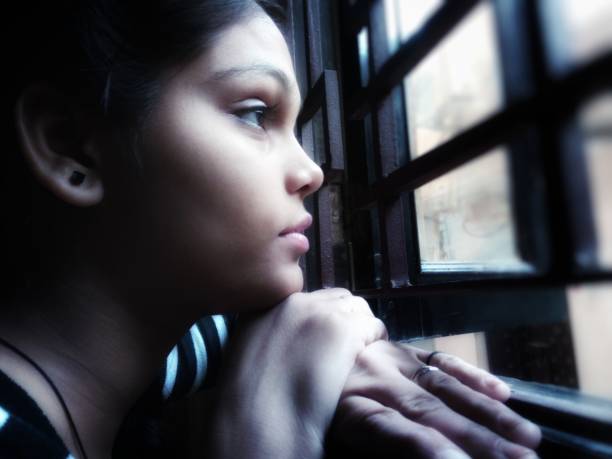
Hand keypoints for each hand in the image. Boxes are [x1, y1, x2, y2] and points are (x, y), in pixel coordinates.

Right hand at [205, 289, 387, 458]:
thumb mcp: (247, 353)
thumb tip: (289, 342)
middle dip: (347, 317)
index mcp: (268, 305)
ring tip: (363, 349)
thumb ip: (269, 336)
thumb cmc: (251, 399)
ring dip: (363, 326)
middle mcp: (294, 302)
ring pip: (358, 307)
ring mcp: (319, 312)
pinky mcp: (343, 329)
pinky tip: (370, 357)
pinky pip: (373, 325)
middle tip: (351, 343)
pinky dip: (376, 338)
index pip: (309, 298)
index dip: (324, 316)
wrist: (261, 417)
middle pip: (336, 297)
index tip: (329, 336)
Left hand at [327, 341, 540, 458]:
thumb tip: (429, 446)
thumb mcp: (331, 434)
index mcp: (351, 408)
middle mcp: (374, 381)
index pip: (397, 433)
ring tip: (526, 437)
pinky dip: (469, 375)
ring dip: (487, 412)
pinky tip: (501, 391)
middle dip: (478, 439)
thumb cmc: (311, 409)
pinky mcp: (398, 348)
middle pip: (430, 413)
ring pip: (442, 386)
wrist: (296, 350)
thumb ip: (378, 439)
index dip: (431, 449)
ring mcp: (389, 360)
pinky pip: (436, 358)